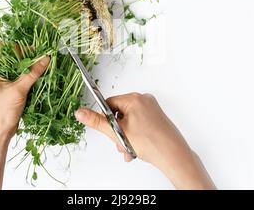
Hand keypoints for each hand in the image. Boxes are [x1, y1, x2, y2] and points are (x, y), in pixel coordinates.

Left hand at [0, 56, 49, 189]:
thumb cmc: (1, 112)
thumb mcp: (18, 90)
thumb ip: (33, 73)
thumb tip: (46, 58)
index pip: (1, 49)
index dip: (16, 45)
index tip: (31, 46)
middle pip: (10, 57)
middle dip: (26, 55)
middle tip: (40, 53)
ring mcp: (1, 81)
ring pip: (16, 67)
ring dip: (28, 65)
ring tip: (42, 62)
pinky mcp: (9, 89)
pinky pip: (19, 77)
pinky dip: (28, 74)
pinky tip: (39, 73)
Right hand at [75, 93, 214, 189]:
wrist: (172, 154)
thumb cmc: (150, 142)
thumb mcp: (117, 132)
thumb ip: (97, 122)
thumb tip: (80, 112)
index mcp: (134, 98)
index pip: (109, 103)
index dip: (106, 119)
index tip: (108, 130)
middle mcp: (144, 100)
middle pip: (119, 113)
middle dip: (117, 131)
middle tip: (120, 143)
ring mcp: (152, 109)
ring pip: (129, 121)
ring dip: (125, 136)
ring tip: (129, 149)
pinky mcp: (157, 118)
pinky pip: (139, 124)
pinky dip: (135, 136)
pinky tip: (136, 148)